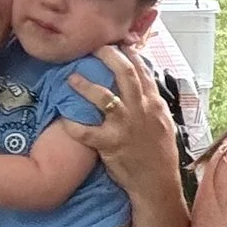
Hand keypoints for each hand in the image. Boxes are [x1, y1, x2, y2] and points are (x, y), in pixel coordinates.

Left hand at [62, 45, 180, 199]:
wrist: (158, 184)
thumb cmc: (160, 154)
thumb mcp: (164, 123)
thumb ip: (152, 103)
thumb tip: (142, 84)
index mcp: (154, 104)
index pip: (142, 71)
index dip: (128, 53)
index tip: (115, 43)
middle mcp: (141, 110)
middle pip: (125, 73)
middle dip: (107, 56)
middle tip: (91, 47)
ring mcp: (125, 127)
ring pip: (104, 97)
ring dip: (85, 85)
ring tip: (71, 78)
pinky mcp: (110, 144)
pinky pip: (86, 131)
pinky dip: (72, 124)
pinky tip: (63, 119)